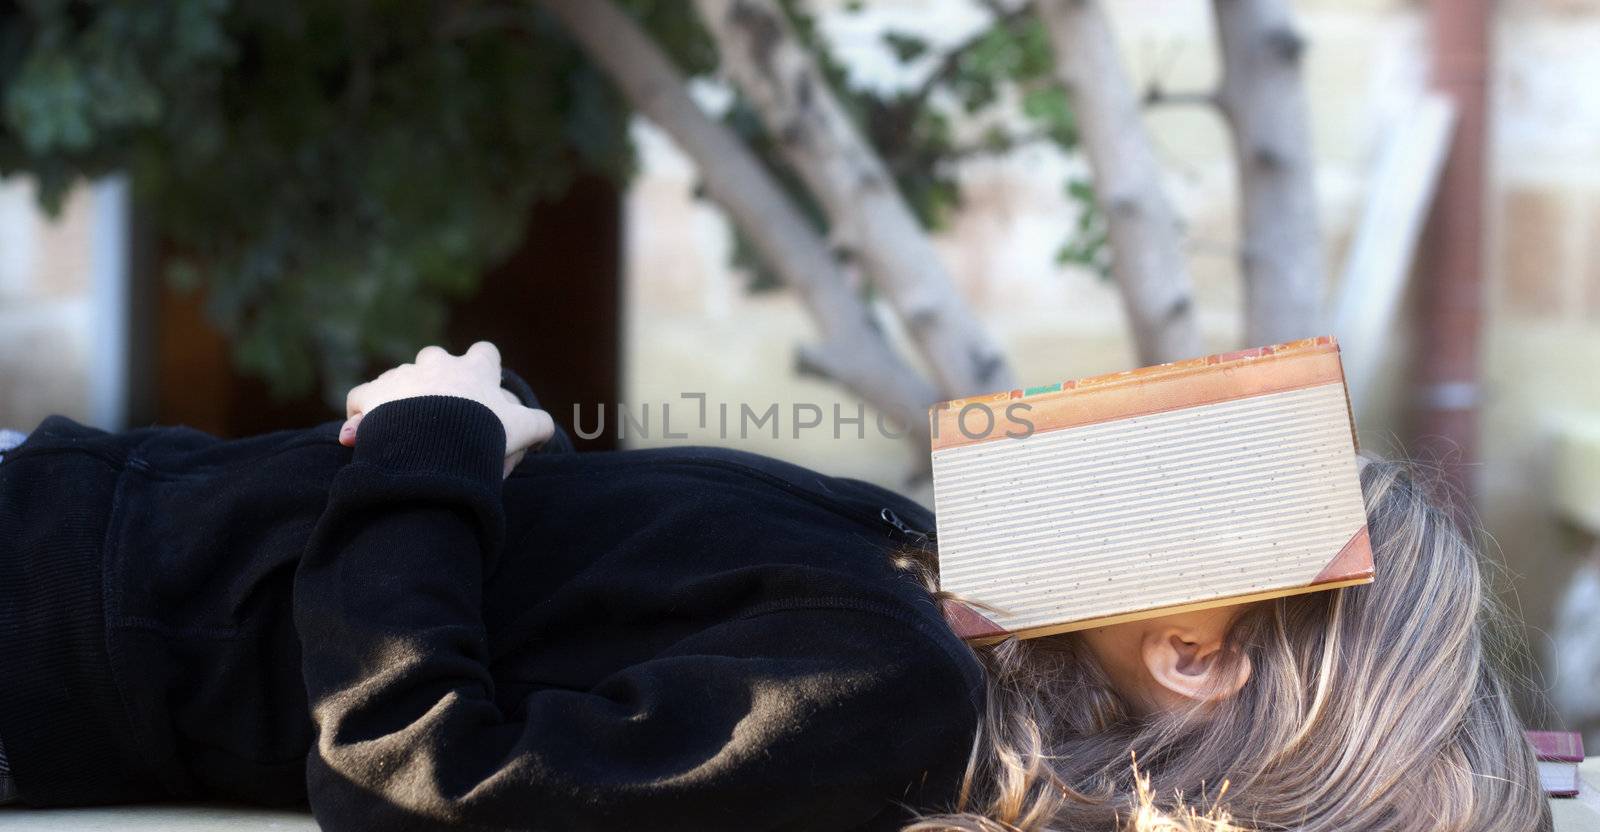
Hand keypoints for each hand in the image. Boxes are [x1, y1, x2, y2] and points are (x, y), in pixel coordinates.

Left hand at [339, 341, 554, 477]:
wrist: (436, 443)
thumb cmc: (484, 433)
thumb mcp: (524, 430)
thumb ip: (538, 424)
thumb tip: (544, 427)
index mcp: (475, 369)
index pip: (485, 353)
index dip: (485, 368)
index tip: (483, 390)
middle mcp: (437, 364)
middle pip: (436, 357)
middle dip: (436, 377)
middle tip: (440, 412)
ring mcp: (402, 376)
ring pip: (399, 379)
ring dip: (401, 400)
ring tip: (405, 434)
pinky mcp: (371, 394)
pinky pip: (362, 398)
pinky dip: (363, 415)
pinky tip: (367, 436)